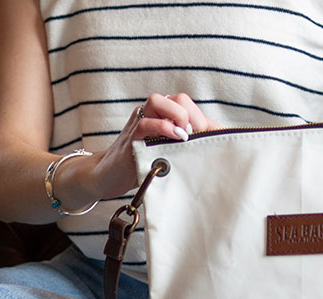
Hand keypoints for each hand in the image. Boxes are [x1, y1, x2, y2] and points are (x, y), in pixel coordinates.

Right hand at [89, 93, 220, 199]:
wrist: (107, 176)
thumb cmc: (141, 165)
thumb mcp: (167, 152)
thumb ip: (185, 146)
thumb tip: (216, 145)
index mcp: (161, 116)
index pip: (187, 104)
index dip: (200, 119)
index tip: (205, 141)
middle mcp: (150, 114)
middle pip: (177, 98)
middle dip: (191, 116)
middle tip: (193, 138)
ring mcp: (139, 123)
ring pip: (159, 101)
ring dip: (177, 117)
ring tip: (183, 137)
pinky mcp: (130, 138)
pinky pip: (146, 123)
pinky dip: (163, 128)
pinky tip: (174, 140)